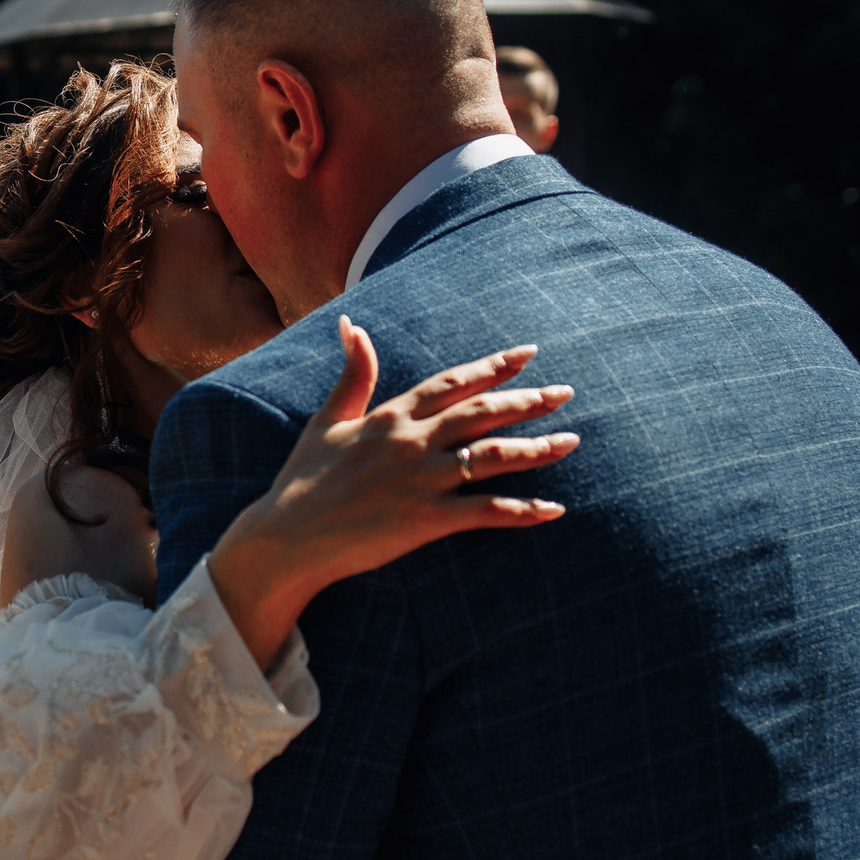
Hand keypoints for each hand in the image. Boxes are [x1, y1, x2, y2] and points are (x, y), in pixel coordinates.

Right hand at [209, 318, 578, 667]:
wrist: (287, 536)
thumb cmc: (303, 480)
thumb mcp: (327, 420)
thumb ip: (352, 374)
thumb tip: (351, 324)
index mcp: (390, 416)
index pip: (451, 382)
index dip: (492, 366)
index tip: (528, 353)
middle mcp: (411, 441)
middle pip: (482, 412)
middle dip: (528, 400)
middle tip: (565, 393)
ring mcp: (420, 480)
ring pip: (492, 457)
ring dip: (537, 448)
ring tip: (571, 441)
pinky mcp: (425, 519)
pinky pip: (485, 511)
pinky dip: (522, 510)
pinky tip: (554, 508)